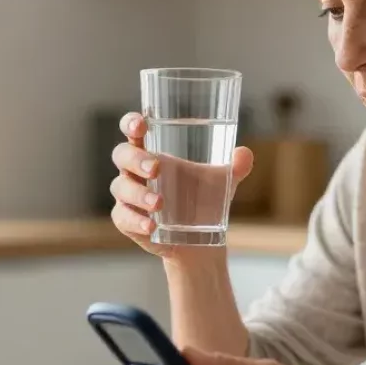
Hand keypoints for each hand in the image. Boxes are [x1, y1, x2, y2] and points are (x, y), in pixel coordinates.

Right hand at [110, 112, 253, 259]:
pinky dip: (136, 221)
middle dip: (136, 159)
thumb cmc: (203, 200)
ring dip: (139, 194)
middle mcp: (134, 171)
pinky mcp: (126, 221)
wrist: (199, 241)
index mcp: (152, 152)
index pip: (132, 131)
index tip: (141, 124)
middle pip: (122, 155)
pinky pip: (123, 217)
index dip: (131, 123)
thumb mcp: (222, 182)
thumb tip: (244, 154)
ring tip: (160, 204)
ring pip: (121, 188)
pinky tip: (152, 226)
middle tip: (156, 169)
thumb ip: (235, 167)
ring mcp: (128, 196)